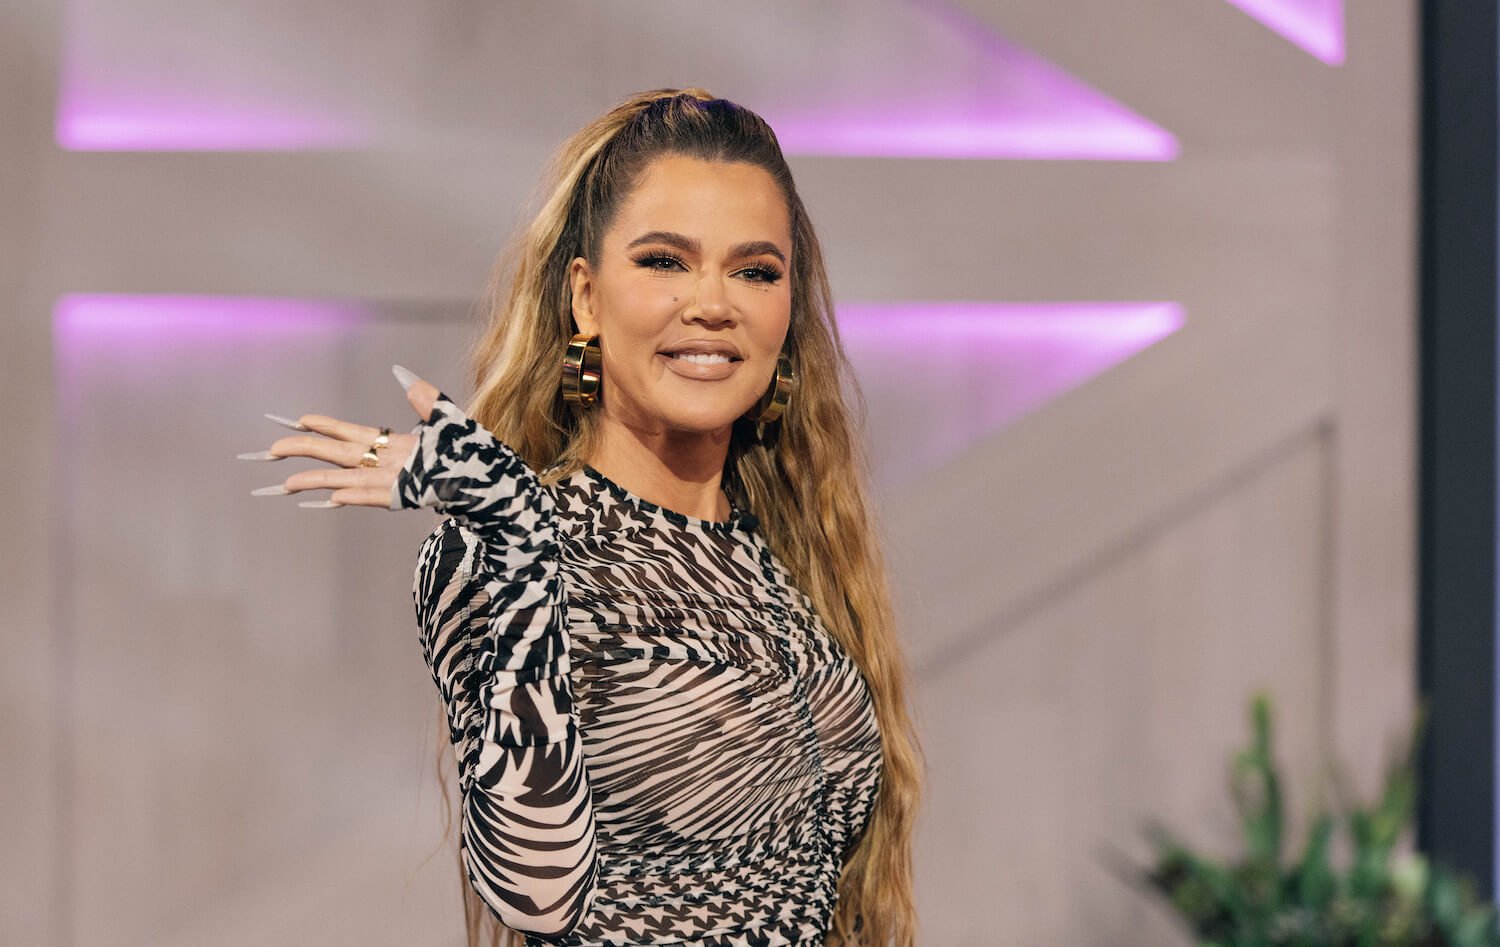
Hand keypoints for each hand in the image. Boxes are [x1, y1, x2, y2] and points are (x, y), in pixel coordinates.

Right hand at [239, 364, 445, 508]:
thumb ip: (423, 396)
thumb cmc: (465, 449)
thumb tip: (401, 373)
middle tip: (270, 451)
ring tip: (285, 484)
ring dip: (315, 481)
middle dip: (302, 451)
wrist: (485, 476)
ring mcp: (390, 481)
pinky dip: (352, 496)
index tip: (296, 421)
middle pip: (335, 454)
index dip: (321, 426)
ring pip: (344, 479)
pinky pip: (373, 496)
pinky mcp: (404, 497)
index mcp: (388, 443)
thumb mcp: (445, 416)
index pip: (346, 432)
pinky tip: (329, 499)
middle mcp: (382, 462)